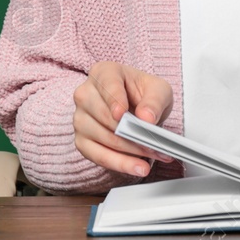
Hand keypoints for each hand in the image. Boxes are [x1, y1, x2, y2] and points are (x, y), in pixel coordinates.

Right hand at [72, 62, 176, 177]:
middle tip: (154, 143)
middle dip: (131, 133)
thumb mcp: (158, 90)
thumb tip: (146, 118)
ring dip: (130, 151)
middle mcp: (85, 94)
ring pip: (103, 138)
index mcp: (103, 72)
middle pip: (104, 116)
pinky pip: (99, 156)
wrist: (137, 108)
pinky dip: (120, 164)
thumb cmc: (143, 94)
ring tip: (153, 155)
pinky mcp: (82, 141)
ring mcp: (80, 118)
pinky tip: (138, 167)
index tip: (122, 113)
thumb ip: (154, 101)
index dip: (113, 99)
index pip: (106, 84)